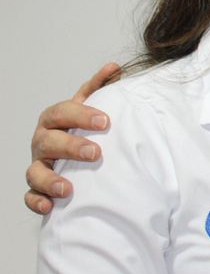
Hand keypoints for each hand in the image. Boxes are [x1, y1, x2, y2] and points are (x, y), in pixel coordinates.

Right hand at [25, 63, 119, 213]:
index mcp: (55, 119)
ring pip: (35, 172)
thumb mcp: (90, 106)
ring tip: (68, 189)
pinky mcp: (37, 187)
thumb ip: (100, 86)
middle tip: (95, 153)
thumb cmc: (81, 127)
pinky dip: (36, 201)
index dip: (81, 115)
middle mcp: (43, 141)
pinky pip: (30, 195)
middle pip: (49, 141)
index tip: (105, 121)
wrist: (72, 154)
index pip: (62, 112)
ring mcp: (38, 164)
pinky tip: (49, 206)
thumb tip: (114, 67)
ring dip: (50, 180)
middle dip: (71, 147)